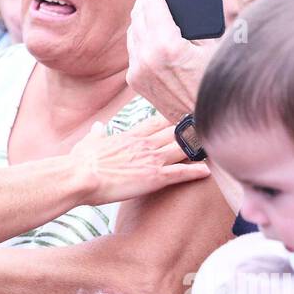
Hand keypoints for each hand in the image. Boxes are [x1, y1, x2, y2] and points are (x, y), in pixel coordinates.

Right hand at [70, 116, 210, 205]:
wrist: (79, 177)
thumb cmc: (80, 162)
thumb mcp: (88, 143)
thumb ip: (96, 133)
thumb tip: (98, 126)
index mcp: (130, 136)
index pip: (158, 122)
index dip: (173, 119)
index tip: (185, 115)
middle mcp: (145, 144)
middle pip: (176, 131)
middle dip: (192, 129)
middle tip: (209, 126)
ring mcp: (151, 160)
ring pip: (182, 148)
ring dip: (198, 147)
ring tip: (214, 145)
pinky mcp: (154, 178)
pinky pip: (180, 173)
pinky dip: (195, 171)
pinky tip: (208, 171)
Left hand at [125, 0, 214, 119]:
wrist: (203, 120)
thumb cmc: (215, 81)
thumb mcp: (214, 47)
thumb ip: (199, 24)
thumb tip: (193, 5)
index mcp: (167, 45)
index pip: (152, 6)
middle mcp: (147, 57)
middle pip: (139, 17)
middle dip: (144, 1)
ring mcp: (137, 70)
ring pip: (133, 33)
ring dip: (140, 19)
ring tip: (148, 10)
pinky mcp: (134, 81)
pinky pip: (132, 50)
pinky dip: (139, 38)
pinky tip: (146, 33)